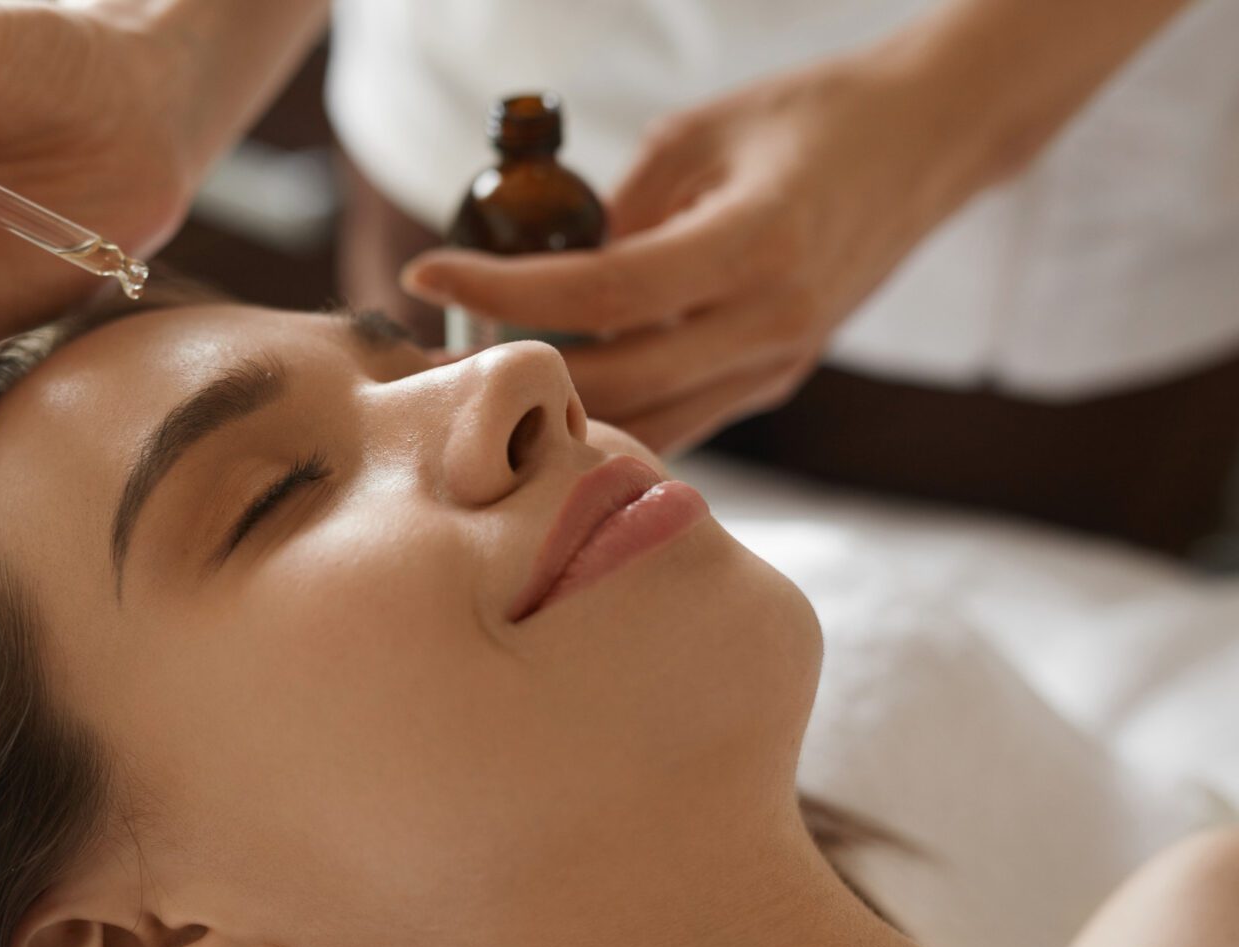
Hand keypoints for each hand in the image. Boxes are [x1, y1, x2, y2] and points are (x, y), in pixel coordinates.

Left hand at [400, 53, 988, 453]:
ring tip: (478, 381)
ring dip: (556, 409)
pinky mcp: (774, 379)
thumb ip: (620, 210)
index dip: (504, 290)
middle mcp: (771, 322)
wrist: (929, 145)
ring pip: (644, 420)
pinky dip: (611, 416)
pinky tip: (551, 397)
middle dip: (514, 370)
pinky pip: (676, 420)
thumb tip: (540, 274)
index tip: (425, 272)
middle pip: (614, 379)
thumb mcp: (701, 135)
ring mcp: (778, 363)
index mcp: (756, 244)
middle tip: (430, 352)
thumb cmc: (812, 120)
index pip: (602, 292)